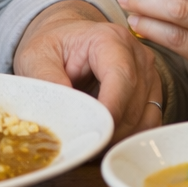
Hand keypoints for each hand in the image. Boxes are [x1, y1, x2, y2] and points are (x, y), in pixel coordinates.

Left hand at [13, 0, 162, 141]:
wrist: (65, 39)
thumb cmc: (53, 46)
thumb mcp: (37, 56)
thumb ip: (48, 79)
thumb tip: (65, 111)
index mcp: (109, 39)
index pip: (121, 77)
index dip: (111, 109)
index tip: (94, 134)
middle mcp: (136, 54)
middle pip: (134, 102)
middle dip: (110, 130)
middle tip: (84, 146)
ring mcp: (147, 73)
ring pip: (145, 117)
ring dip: (121, 137)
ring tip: (92, 144)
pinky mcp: (150, 91)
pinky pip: (149, 121)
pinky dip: (130, 137)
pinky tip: (106, 140)